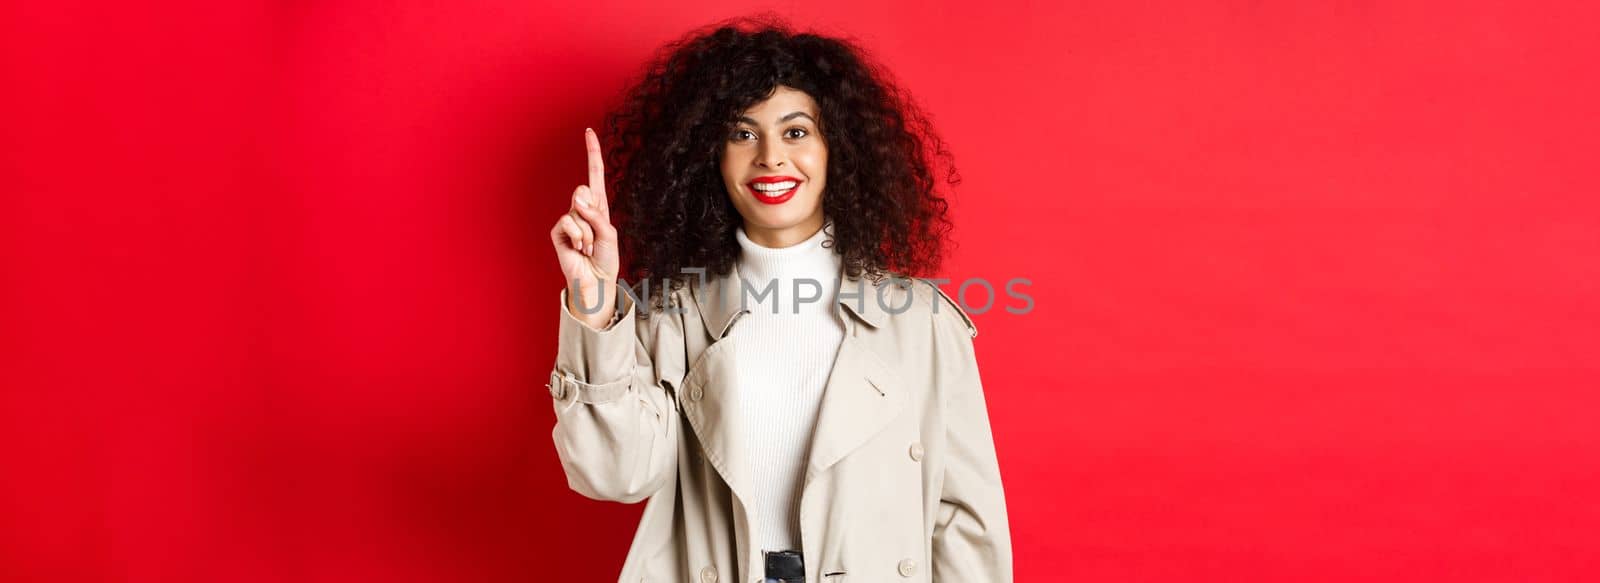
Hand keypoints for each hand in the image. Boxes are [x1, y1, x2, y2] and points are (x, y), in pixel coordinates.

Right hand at [550, 128, 621, 328]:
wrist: (596, 280)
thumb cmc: (606, 258)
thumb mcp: (609, 234)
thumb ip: (596, 215)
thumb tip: (577, 200)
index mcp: (598, 205)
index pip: (594, 174)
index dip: (592, 153)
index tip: (589, 131)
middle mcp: (582, 208)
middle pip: (583, 190)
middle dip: (593, 213)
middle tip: (595, 235)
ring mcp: (569, 219)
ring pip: (578, 210)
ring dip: (589, 233)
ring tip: (589, 247)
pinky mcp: (558, 231)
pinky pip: (569, 222)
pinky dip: (579, 237)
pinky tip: (579, 249)